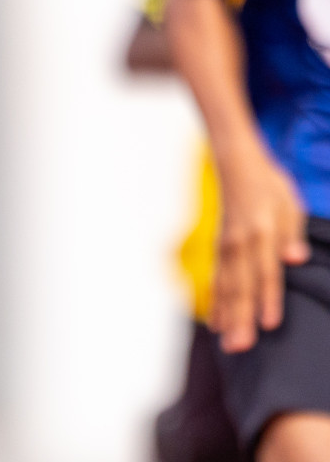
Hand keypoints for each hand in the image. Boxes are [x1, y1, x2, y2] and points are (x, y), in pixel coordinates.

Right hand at [212, 143, 310, 352]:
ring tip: (229, 344)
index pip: (267, 272)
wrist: (237, 166)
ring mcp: (225, 247)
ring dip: (227, 317)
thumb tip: (296, 258)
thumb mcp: (290, 204)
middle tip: (240, 348)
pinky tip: (218, 324)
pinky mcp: (219, 250)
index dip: (269, 299)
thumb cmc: (270, 187)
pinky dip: (216, 303)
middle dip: (241, 318)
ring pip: (225, 288)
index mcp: (261, 232)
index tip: (269, 325)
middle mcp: (239, 243)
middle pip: (241, 286)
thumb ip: (292, 234)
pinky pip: (216, 281)